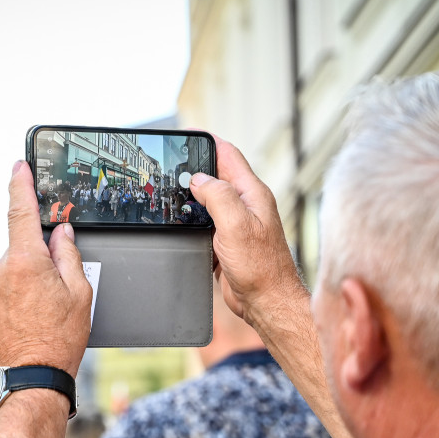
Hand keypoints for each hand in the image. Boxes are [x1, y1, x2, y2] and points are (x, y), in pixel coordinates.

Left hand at [0, 161, 92, 376]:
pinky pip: (3, 283)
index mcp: (24, 262)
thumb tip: (60, 232)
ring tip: (43, 309)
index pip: (21, 212)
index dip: (21, 185)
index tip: (19, 166)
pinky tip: (30, 315)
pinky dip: (17, 291)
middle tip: (57, 288)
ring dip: (28, 277)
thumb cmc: (58, 339)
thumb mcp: (79, 292)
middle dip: (40, 257)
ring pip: (13, 267)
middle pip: (22, 246)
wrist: (32, 376)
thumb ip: (69, 254)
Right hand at [189, 136, 307, 323]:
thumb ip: (217, 196)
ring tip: (172, 189)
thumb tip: (199, 179)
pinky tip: (181, 221)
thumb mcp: (237, 223)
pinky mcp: (227, 243)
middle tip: (173, 162)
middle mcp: (245, 206)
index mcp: (251, 194)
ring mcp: (237, 225)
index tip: (188, 135)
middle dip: (196, 166)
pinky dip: (192, 220)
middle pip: (216, 176)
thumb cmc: (261, 267)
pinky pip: (206, 224)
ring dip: (192, 195)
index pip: (229, 155)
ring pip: (209, 201)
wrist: (266, 302)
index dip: (208, 142)